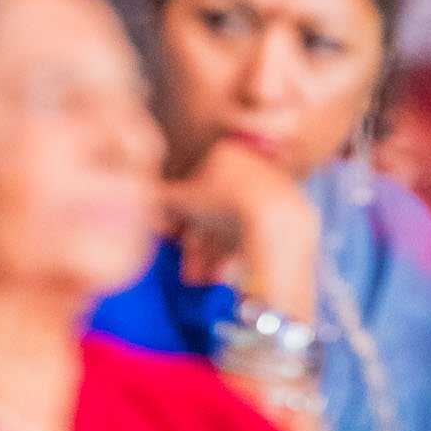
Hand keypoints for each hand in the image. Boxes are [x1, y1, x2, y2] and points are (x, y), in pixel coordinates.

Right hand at [164, 138, 318, 312]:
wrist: (275, 223)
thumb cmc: (224, 205)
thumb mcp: (182, 200)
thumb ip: (159, 197)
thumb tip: (139, 197)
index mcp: (225, 152)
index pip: (195, 184)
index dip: (183, 216)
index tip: (175, 240)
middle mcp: (252, 164)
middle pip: (216, 207)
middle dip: (198, 241)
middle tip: (187, 269)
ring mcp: (274, 187)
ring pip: (235, 222)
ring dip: (214, 253)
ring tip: (202, 278)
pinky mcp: (291, 212)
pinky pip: (258, 232)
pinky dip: (240, 252)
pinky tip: (227, 273)